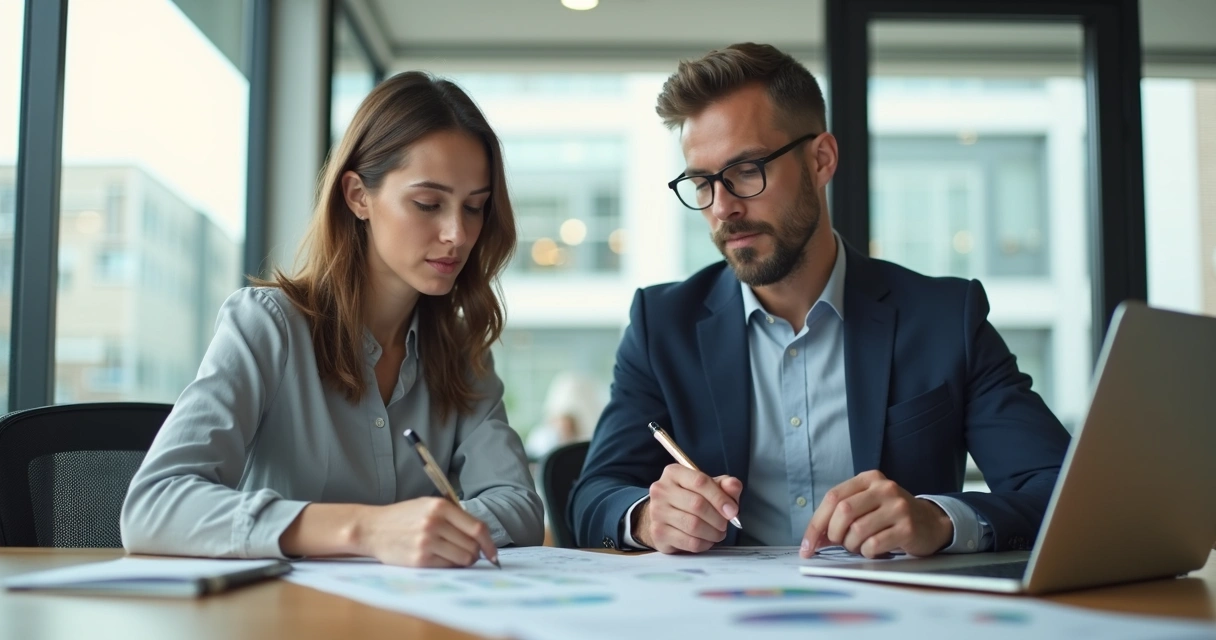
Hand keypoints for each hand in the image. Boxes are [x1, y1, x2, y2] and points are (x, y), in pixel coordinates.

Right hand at [355, 497, 497, 567]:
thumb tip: (480, 536)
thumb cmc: (403, 517)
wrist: (372, 528)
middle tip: (471, 554)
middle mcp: (435, 523)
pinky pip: (447, 567)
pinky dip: (449, 566)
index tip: (493, 552)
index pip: (477, 528)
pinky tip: (441, 560)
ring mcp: (426, 542)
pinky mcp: (419, 560)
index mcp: (440, 507)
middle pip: (472, 545)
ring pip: (463, 558)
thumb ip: (453, 515)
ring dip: (464, 561)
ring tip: (455, 557)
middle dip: (476, 552)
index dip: (489, 543)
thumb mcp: (428, 505)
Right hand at [633, 464, 742, 553]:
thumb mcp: (709, 487)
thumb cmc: (690, 499)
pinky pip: (689, 542)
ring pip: (693, 525)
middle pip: (697, 505)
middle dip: (718, 518)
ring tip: (718, 533)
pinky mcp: (658, 533)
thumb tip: (734, 486)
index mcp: (674, 473)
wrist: (665, 517)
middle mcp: (661, 490)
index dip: (720, 498)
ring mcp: (656, 512)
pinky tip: (706, 540)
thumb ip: (725, 485)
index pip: (700, 481)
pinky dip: (704, 544)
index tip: (732, 510)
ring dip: (713, 533)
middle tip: (725, 524)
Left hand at [799, 470, 951, 558]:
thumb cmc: (890, 516)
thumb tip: (812, 539)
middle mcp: (884, 488)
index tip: (806, 546)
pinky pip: (874, 544)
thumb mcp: (865, 506)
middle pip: (843, 511)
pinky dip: (866, 552)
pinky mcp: (907, 527)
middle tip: (839, 543)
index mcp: (868, 479)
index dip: (816, 523)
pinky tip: (873, 549)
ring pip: (857, 530)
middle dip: (834, 534)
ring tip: (859, 545)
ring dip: (851, 545)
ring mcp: (897, 507)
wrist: (931, 522)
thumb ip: (838, 517)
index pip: (833, 497)